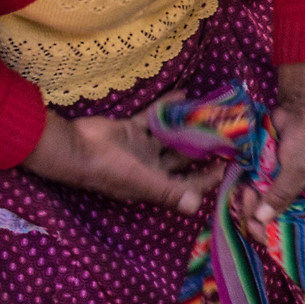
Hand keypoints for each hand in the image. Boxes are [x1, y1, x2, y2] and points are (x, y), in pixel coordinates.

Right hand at [24, 95, 224, 213]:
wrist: (75, 148)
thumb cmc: (108, 169)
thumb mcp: (141, 181)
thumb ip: (169, 192)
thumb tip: (196, 208)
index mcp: (154, 184)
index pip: (188, 184)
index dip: (209, 178)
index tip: (229, 163)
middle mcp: (150, 168)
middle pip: (182, 160)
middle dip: (202, 149)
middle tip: (226, 133)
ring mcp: (140, 148)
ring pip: (170, 138)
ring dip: (187, 127)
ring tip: (210, 113)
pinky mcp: (131, 130)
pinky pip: (154, 117)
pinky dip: (168, 107)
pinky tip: (185, 95)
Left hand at [236, 63, 304, 223]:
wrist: (301, 109)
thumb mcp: (298, 171)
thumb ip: (280, 196)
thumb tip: (262, 220)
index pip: (288, 228)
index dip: (269, 230)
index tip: (253, 223)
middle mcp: (291, 197)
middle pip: (268, 218)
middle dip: (254, 212)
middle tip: (248, 195)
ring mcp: (275, 185)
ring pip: (255, 204)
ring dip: (247, 200)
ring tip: (245, 188)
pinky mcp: (261, 172)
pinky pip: (249, 187)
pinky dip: (242, 187)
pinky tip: (240, 183)